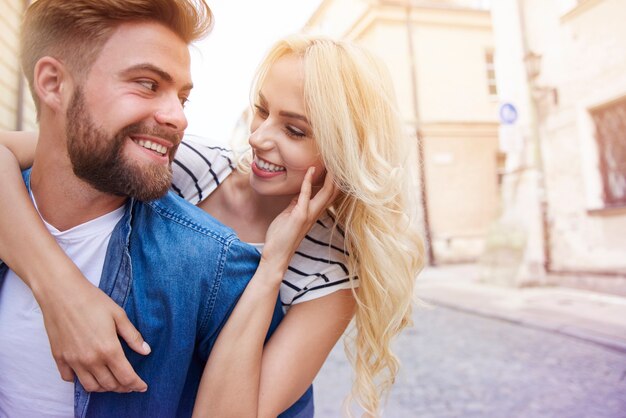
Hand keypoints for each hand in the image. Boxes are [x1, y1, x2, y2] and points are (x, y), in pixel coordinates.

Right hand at [36, 275, 149, 392]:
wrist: (61, 293)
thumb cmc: (92, 301)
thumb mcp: (119, 315)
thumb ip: (133, 336)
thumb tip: (146, 351)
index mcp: (109, 349)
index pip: (126, 377)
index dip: (136, 385)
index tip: (142, 387)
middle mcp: (90, 360)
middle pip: (110, 385)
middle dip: (122, 387)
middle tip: (129, 383)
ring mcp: (73, 361)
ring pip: (90, 386)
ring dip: (103, 387)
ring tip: (111, 381)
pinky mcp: (59, 358)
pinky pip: (70, 378)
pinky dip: (80, 380)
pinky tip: (88, 372)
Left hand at [262, 168, 337, 275]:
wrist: (276, 254)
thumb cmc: (281, 236)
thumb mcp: (290, 215)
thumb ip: (297, 203)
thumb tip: (300, 191)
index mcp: (314, 212)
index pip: (330, 193)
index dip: (335, 179)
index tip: (336, 164)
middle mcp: (315, 213)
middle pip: (334, 192)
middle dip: (338, 175)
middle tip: (339, 158)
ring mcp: (309, 214)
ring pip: (326, 193)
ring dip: (329, 176)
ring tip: (332, 160)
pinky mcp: (299, 215)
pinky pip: (306, 195)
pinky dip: (308, 181)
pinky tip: (310, 169)